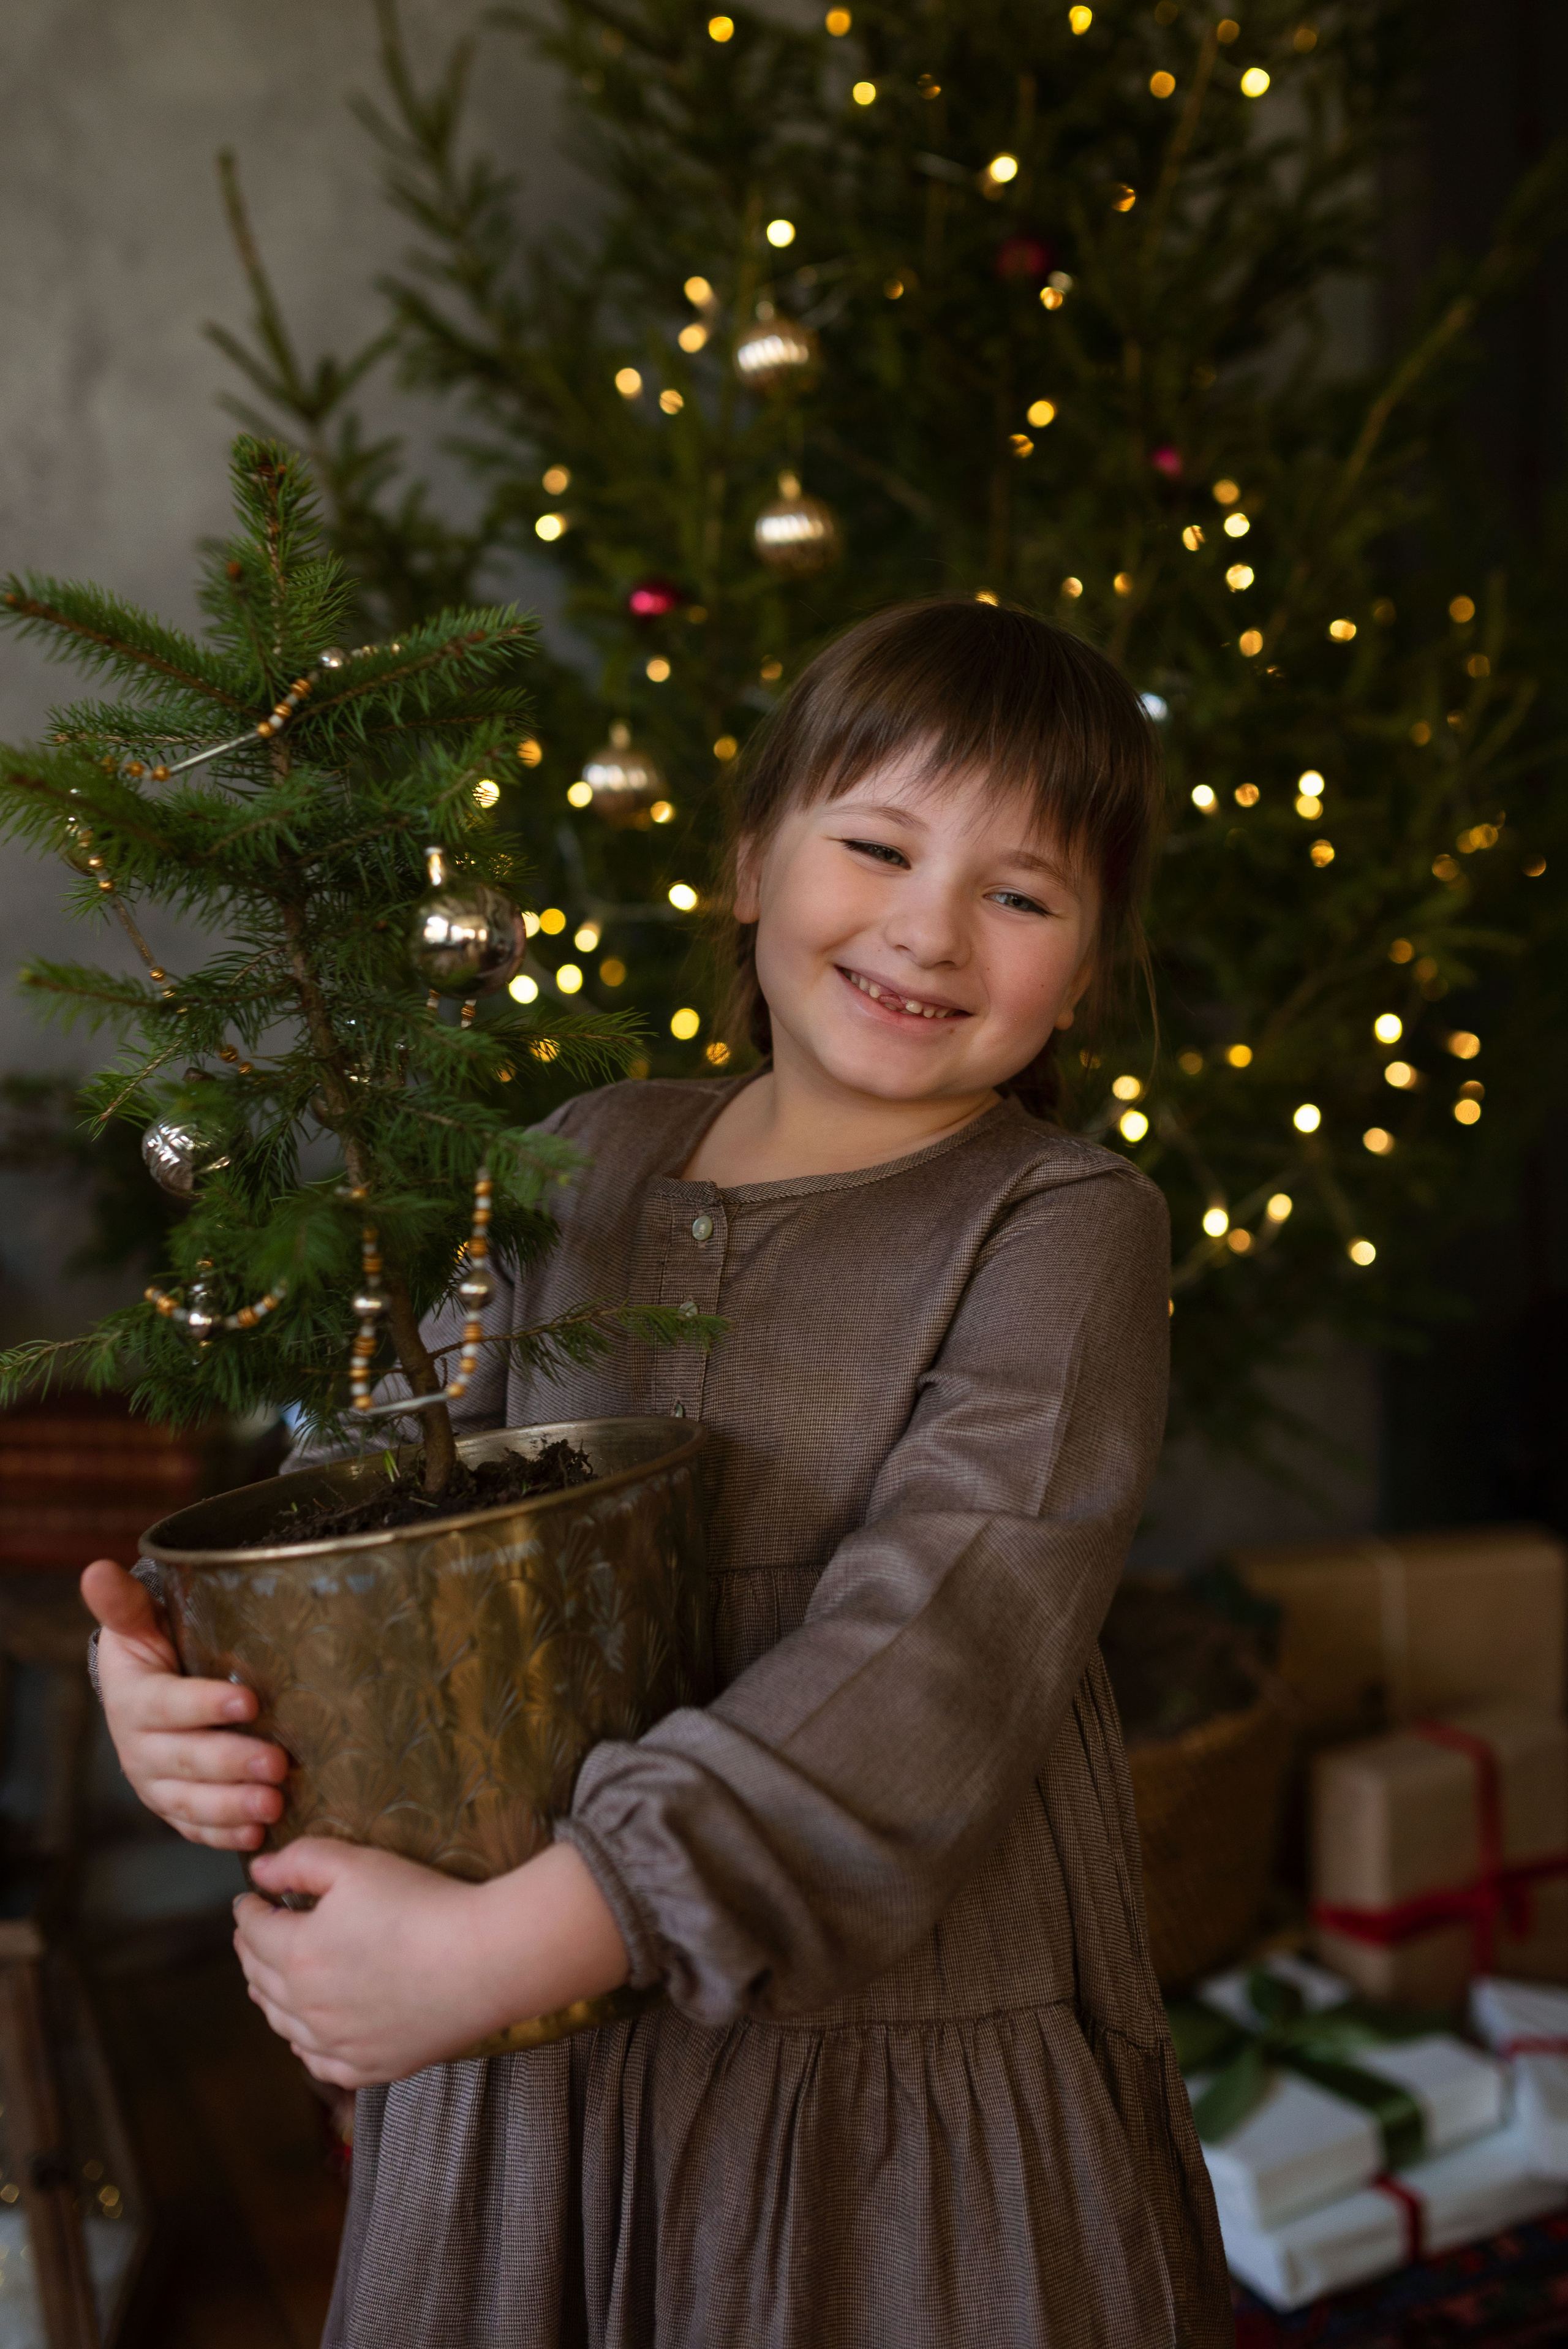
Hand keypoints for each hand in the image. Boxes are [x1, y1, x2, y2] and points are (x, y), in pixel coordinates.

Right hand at [82, 1558, 288, 1850]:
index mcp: (133, 1698)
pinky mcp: (175, 1807)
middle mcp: (140, 1747)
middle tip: (276, 1763)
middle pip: (183, 1760)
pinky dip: (223, 1834)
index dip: (204, 1706)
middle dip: (230, 1764)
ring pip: (190, 1802)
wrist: (146, 1687)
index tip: (250, 1701)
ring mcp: (156, 1783)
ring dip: (232, 1806)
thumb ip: (123, 1603)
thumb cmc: (153, 1646)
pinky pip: (194, 1826)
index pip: (166, 1705)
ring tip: (275, 1804)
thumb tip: (96, 1569)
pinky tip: (256, 1834)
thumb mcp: (138, 1620)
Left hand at [235, 1836, 631, 2087]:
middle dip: (252, 1952)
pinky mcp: (370, 2066)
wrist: (484, 1960)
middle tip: (255, 1935)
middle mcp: (307, 2007)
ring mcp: (337, 2044)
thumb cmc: (422, 1904)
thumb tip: (259, 1871)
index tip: (248, 1900)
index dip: (247, 1911)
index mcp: (297, 1954)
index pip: (253, 1931)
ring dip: (269, 1998)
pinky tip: (306, 2035)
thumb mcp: (357, 1863)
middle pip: (260, 1979)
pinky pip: (319, 2063)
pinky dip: (303, 2046)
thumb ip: (300, 1861)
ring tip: (269, 1981)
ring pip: (283, 2025)